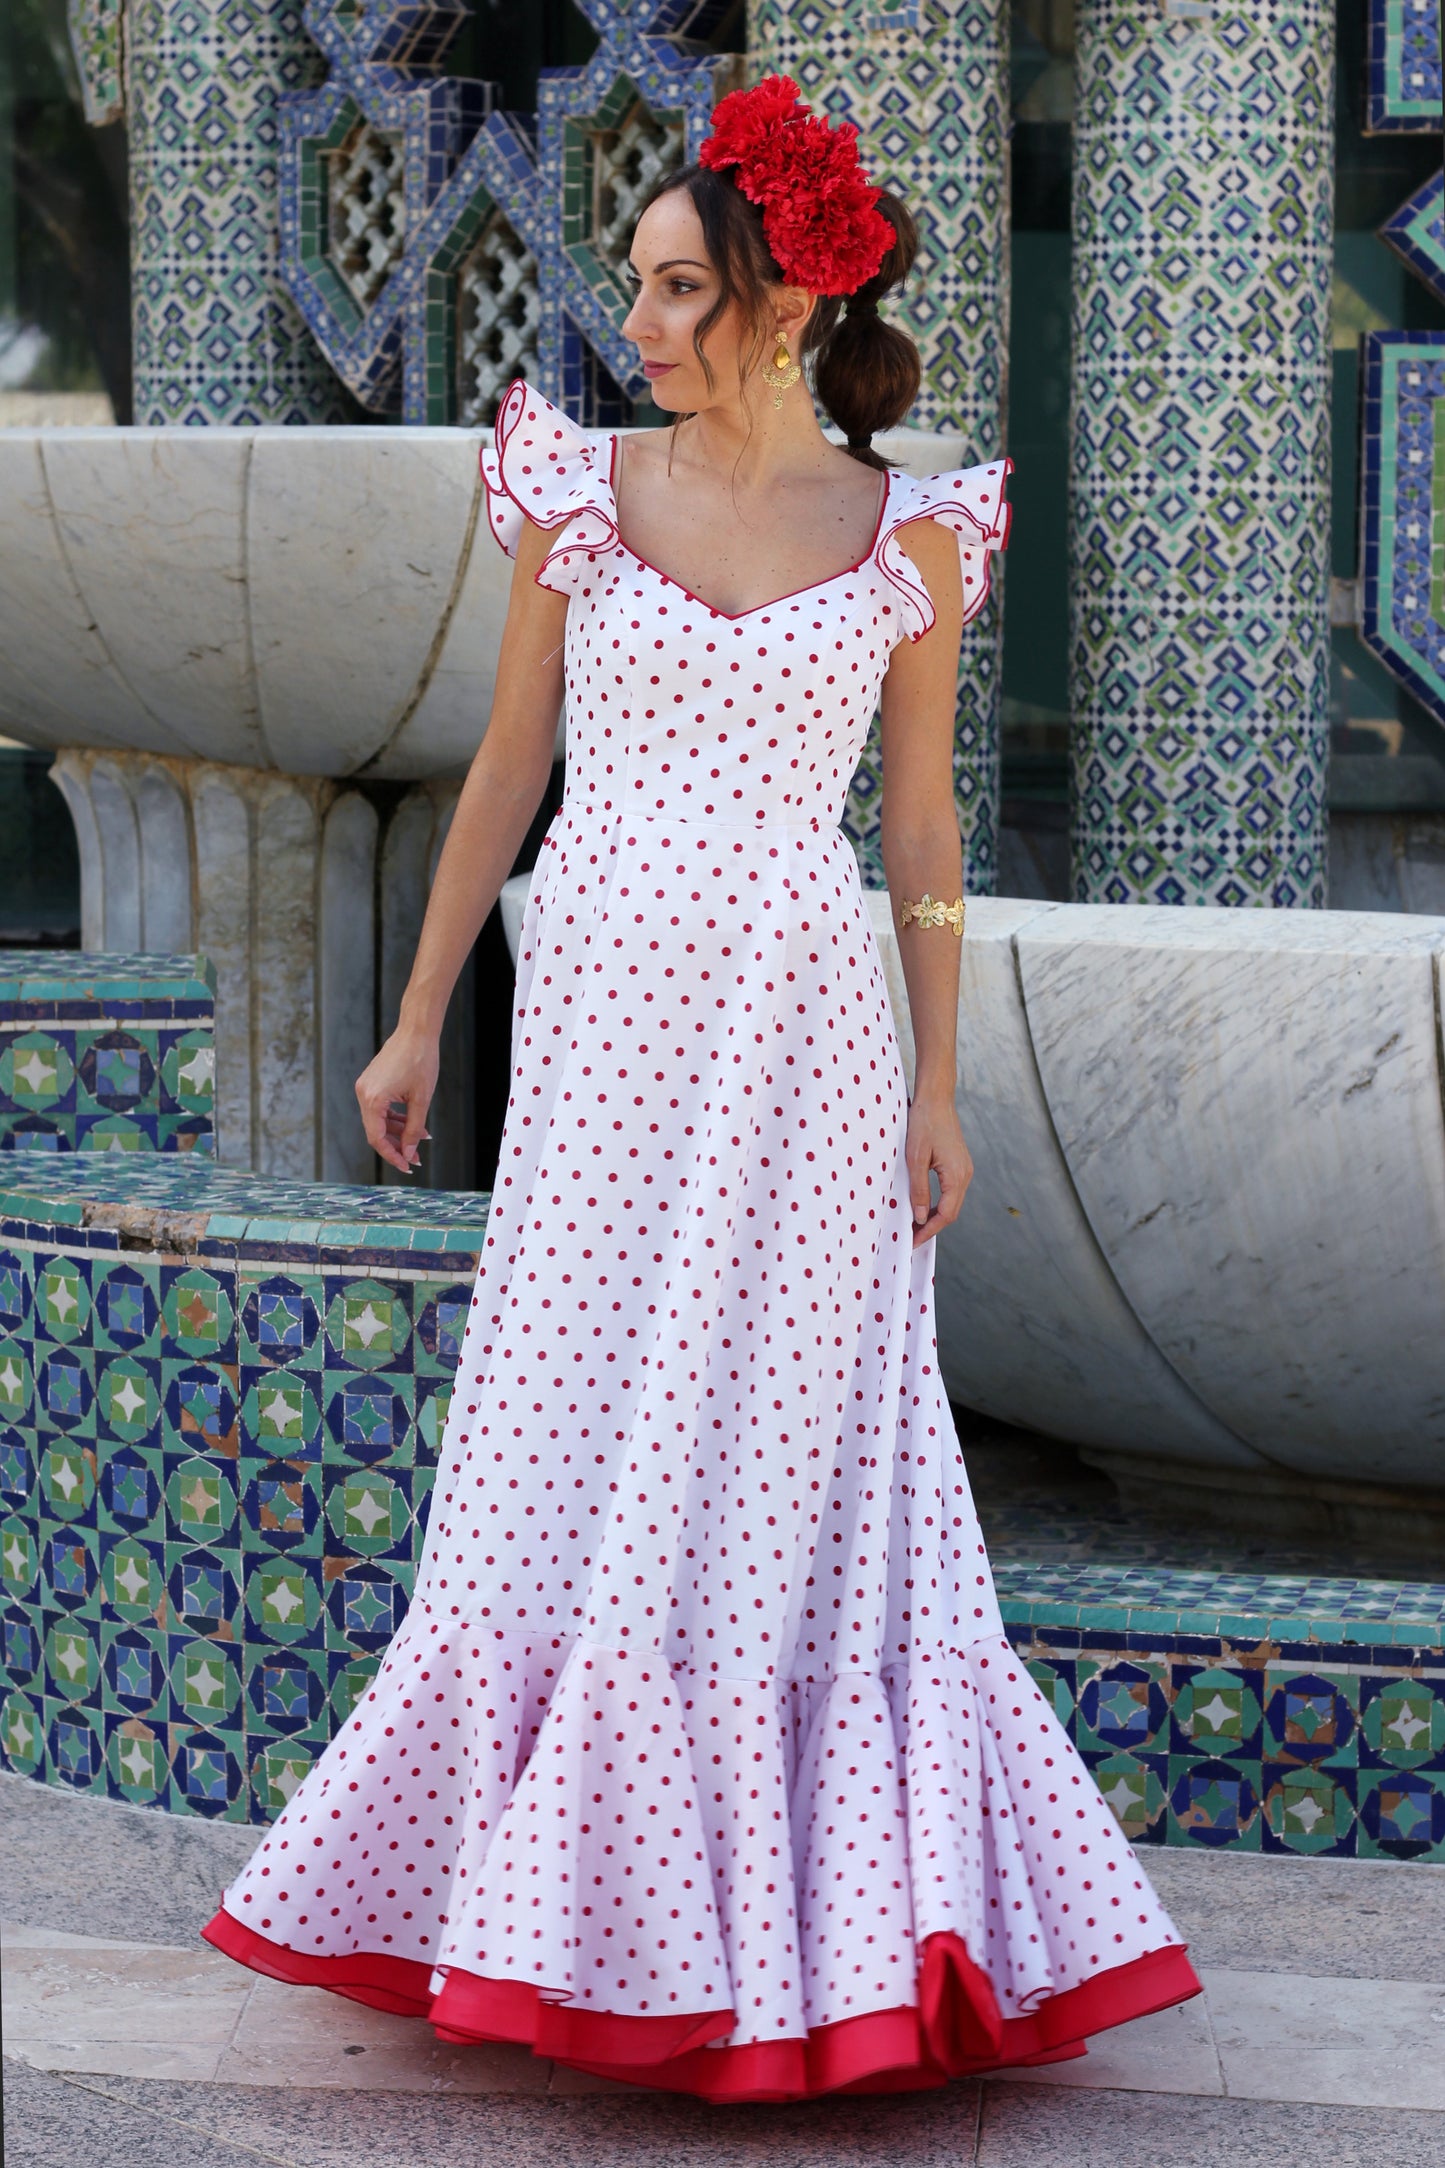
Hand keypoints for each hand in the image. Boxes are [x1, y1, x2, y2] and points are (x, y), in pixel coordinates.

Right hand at [355, 1029, 438, 1174]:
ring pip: (378, 1120)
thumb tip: (409, 1152)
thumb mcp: (421, 1099)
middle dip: (396, 1145)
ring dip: (397, 1132)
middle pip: (376, 1131)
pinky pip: (379, 1108)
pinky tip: (412, 1123)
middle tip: (416, 1157)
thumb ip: (414, 1129)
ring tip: (420, 1139)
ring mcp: (365, 1087)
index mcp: (372, 1099)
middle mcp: (363, 1093)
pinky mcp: (371, 1082)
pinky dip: (394, 1117)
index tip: (407, 1166)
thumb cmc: (421, 1061)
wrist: (416, 1031)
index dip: (392, 1155)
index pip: (377, 1138)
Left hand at [905, 1087, 972, 1247]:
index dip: (929, 1231)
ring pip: (952, 1203)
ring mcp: (965, 1170)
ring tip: (915, 1226)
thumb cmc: (924, 1124)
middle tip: (912, 1239)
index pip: (945, 1215)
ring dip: (935, 1217)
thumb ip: (919, 1190)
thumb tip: (920, 1217)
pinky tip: (924, 1206)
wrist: (936, 1099)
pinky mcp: (960, 1165)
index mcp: (956, 1176)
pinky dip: (939, 1204)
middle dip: (932, 1228)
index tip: (913, 1242)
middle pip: (951, 1213)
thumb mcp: (915, 1159)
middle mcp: (965, 1176)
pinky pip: (952, 1192)